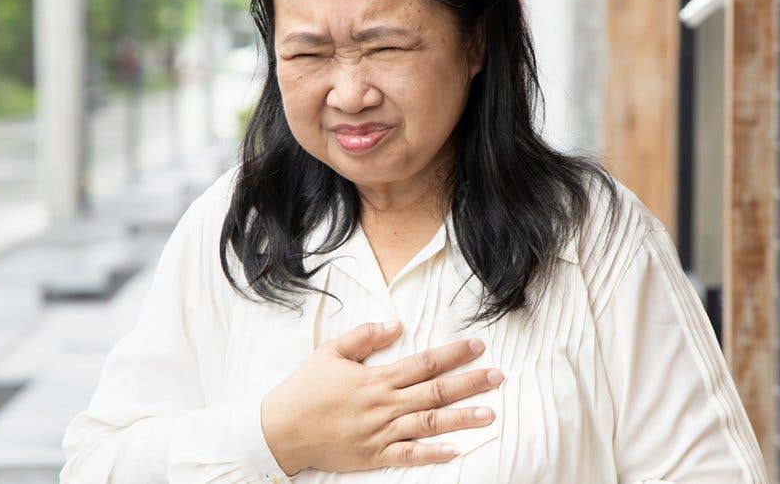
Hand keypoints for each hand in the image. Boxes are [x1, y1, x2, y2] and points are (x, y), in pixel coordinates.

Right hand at [260, 321, 504, 475]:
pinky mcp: (374, 455)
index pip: (423, 363)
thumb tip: (396, 324)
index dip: (453, 354)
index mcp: (376, 378)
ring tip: (490, 413)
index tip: (478, 346)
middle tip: (498, 376)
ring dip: (461, 418)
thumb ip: (364, 337)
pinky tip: (455, 450)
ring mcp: (381, 432)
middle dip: (469, 383)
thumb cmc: (304, 389)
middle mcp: (384, 404)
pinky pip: (408, 455)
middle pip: (435, 391)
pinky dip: (431, 454)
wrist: (281, 430)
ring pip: (429, 423)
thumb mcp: (331, 352)